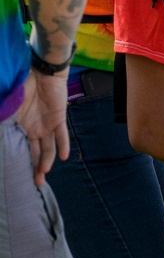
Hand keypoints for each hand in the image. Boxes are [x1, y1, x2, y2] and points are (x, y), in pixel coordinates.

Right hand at [16, 71, 69, 186]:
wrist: (42, 73)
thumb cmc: (22, 87)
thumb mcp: (9, 106)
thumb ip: (3, 118)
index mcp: (21, 128)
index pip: (21, 149)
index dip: (21, 162)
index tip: (17, 176)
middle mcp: (34, 130)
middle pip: (36, 153)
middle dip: (35, 169)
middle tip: (35, 184)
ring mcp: (47, 125)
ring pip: (48, 148)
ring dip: (46, 161)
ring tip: (43, 173)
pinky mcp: (59, 119)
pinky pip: (62, 135)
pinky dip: (62, 145)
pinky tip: (62, 158)